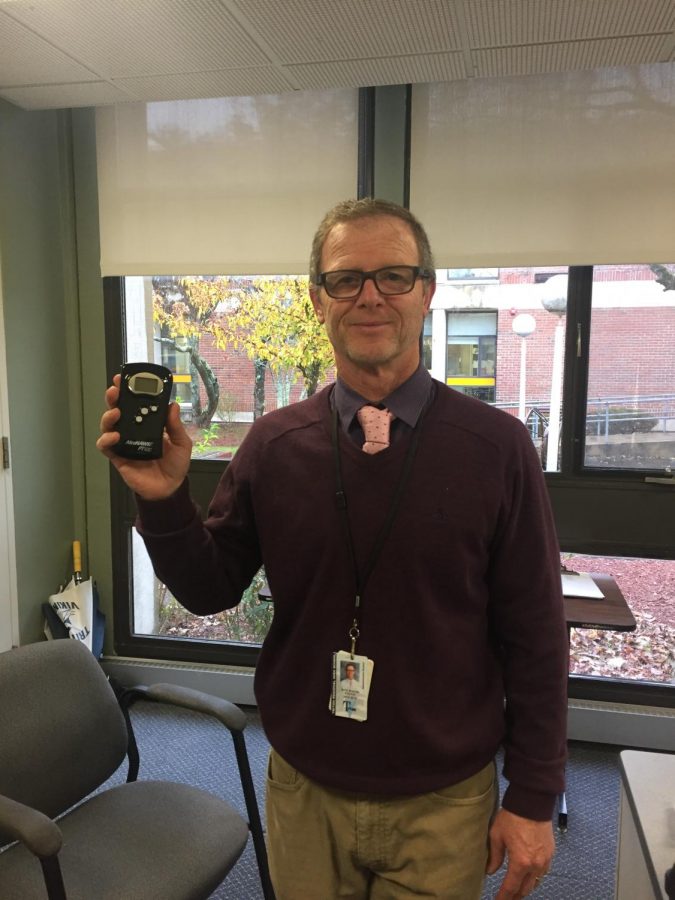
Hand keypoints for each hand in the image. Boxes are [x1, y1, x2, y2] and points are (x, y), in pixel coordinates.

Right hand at [96, 374, 192, 500]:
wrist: (169, 489)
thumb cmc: (175, 465)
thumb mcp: (182, 443)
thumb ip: (175, 426)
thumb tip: (173, 405)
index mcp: (148, 424)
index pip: (136, 403)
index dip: (129, 390)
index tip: (126, 378)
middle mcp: (133, 430)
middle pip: (118, 409)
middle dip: (114, 398)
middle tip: (115, 390)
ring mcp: (124, 443)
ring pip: (108, 425)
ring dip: (108, 416)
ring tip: (116, 412)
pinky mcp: (118, 457)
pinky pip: (105, 446)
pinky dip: (106, 439)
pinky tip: (115, 437)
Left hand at [487, 809, 553, 898]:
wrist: (532, 803)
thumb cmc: (513, 817)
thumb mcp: (497, 835)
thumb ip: (494, 856)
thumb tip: (490, 870)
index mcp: (520, 862)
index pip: (511, 887)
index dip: (503, 897)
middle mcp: (535, 865)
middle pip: (525, 889)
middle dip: (515, 896)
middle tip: (507, 898)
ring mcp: (545, 860)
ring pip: (536, 882)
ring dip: (526, 888)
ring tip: (517, 890)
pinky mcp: (550, 853)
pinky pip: (544, 872)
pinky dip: (535, 878)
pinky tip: (529, 876)